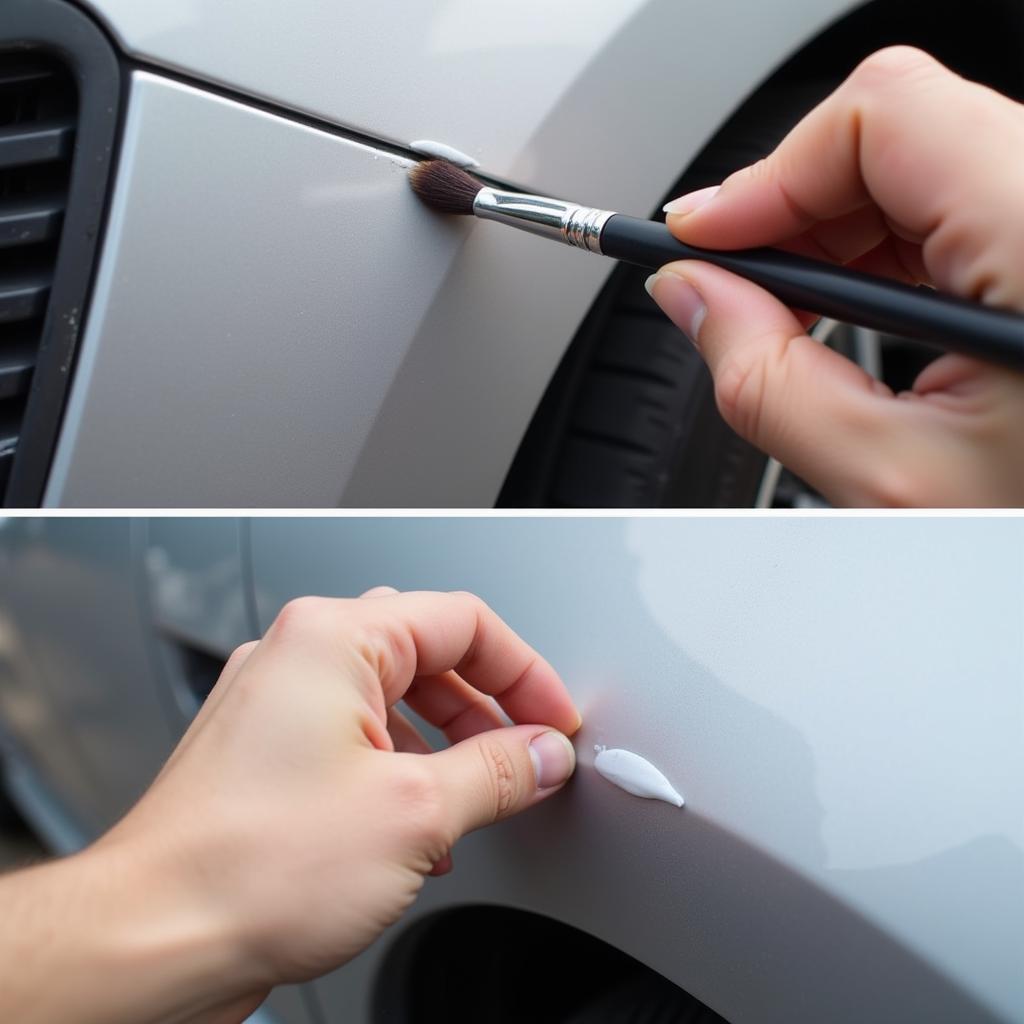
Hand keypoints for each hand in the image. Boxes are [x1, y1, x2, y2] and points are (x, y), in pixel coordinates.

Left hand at [0, 589, 579, 1023]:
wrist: (150, 939)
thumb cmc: (246, 868)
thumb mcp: (414, 813)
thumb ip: (497, 771)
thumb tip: (540, 754)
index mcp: (334, 639)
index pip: (463, 621)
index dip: (525, 671)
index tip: (553, 719)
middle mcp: (298, 657)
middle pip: (428, 654)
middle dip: (487, 707)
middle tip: (527, 752)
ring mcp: (276, 706)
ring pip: (392, 700)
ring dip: (448, 745)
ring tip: (480, 797)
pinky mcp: (266, 755)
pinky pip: (355, 739)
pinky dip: (402, 771)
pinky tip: (420, 829)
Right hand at [646, 46, 1023, 505]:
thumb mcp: (887, 478)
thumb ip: (765, 382)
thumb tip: (691, 295)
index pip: (886, 117)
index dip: (768, 173)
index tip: (701, 238)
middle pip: (898, 133)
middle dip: (789, 205)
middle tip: (728, 281)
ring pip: (923, 162)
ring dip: (831, 229)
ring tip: (786, 309)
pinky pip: (958, 200)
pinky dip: (881, 244)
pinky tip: (851, 305)